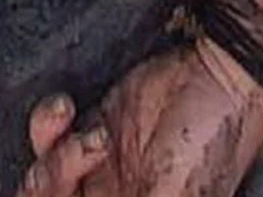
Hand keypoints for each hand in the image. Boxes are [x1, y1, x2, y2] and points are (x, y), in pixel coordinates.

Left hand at [19, 45, 262, 196]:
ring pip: (44, 177)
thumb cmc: (208, 146)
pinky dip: (47, 124)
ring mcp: (96, 165)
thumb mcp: (173, 196)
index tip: (71, 192)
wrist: (218, 77)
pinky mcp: (90, 122)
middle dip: (48, 190)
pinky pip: (47, 133)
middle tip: (81, 158)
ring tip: (95, 138)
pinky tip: (66, 109)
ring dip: (54, 160)